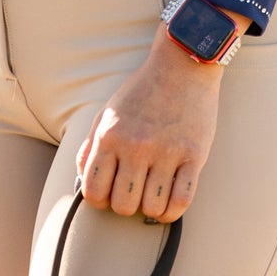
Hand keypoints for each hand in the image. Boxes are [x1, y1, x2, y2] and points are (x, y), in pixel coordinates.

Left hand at [75, 11, 248, 223]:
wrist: (182, 64)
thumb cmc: (142, 90)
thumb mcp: (108, 112)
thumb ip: (91, 146)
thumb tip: (83, 181)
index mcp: (110, 135)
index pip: (94, 191)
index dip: (99, 200)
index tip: (109, 193)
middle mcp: (136, 146)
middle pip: (123, 206)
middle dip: (126, 205)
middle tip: (133, 191)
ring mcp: (166, 152)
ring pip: (152, 209)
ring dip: (151, 208)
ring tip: (152, 193)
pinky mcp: (194, 155)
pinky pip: (182, 201)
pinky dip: (174, 211)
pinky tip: (170, 200)